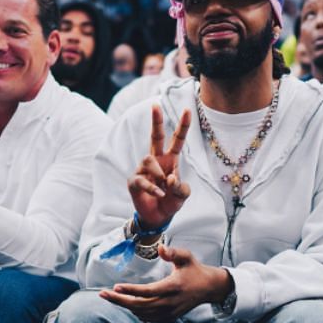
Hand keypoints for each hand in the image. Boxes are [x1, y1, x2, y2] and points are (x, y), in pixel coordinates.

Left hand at [99, 244, 229, 322]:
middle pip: (139, 305)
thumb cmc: (194, 269)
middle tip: (102, 294)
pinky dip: (136, 311)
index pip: (148, 291)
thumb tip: (160, 248)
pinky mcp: (169, 318)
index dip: (131, 290)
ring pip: (141, 313)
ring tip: (112, 296)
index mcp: (173, 287)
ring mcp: (170, 312)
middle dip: (119, 300)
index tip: (115, 286)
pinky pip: (147, 317)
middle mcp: (170, 302)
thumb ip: (173, 252)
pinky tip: (128, 303)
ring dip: (125, 305)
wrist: (209, 288)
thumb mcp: (186, 257)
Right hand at [130, 105, 191, 230]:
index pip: (177, 140)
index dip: (182, 126)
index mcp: (171, 160)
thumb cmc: (171, 201)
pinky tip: (159, 194)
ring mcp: (144, 170)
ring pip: (148, 159)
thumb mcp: (182, 195)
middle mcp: (157, 161)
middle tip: (155, 105)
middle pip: (155, 137)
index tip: (188, 110)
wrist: (158, 217)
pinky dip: (152, 188)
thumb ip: (181, 187)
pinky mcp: (134, 181)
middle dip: (156, 121)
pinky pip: (141, 179)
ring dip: (157, 173)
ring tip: (163, 187)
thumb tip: (170, 178)